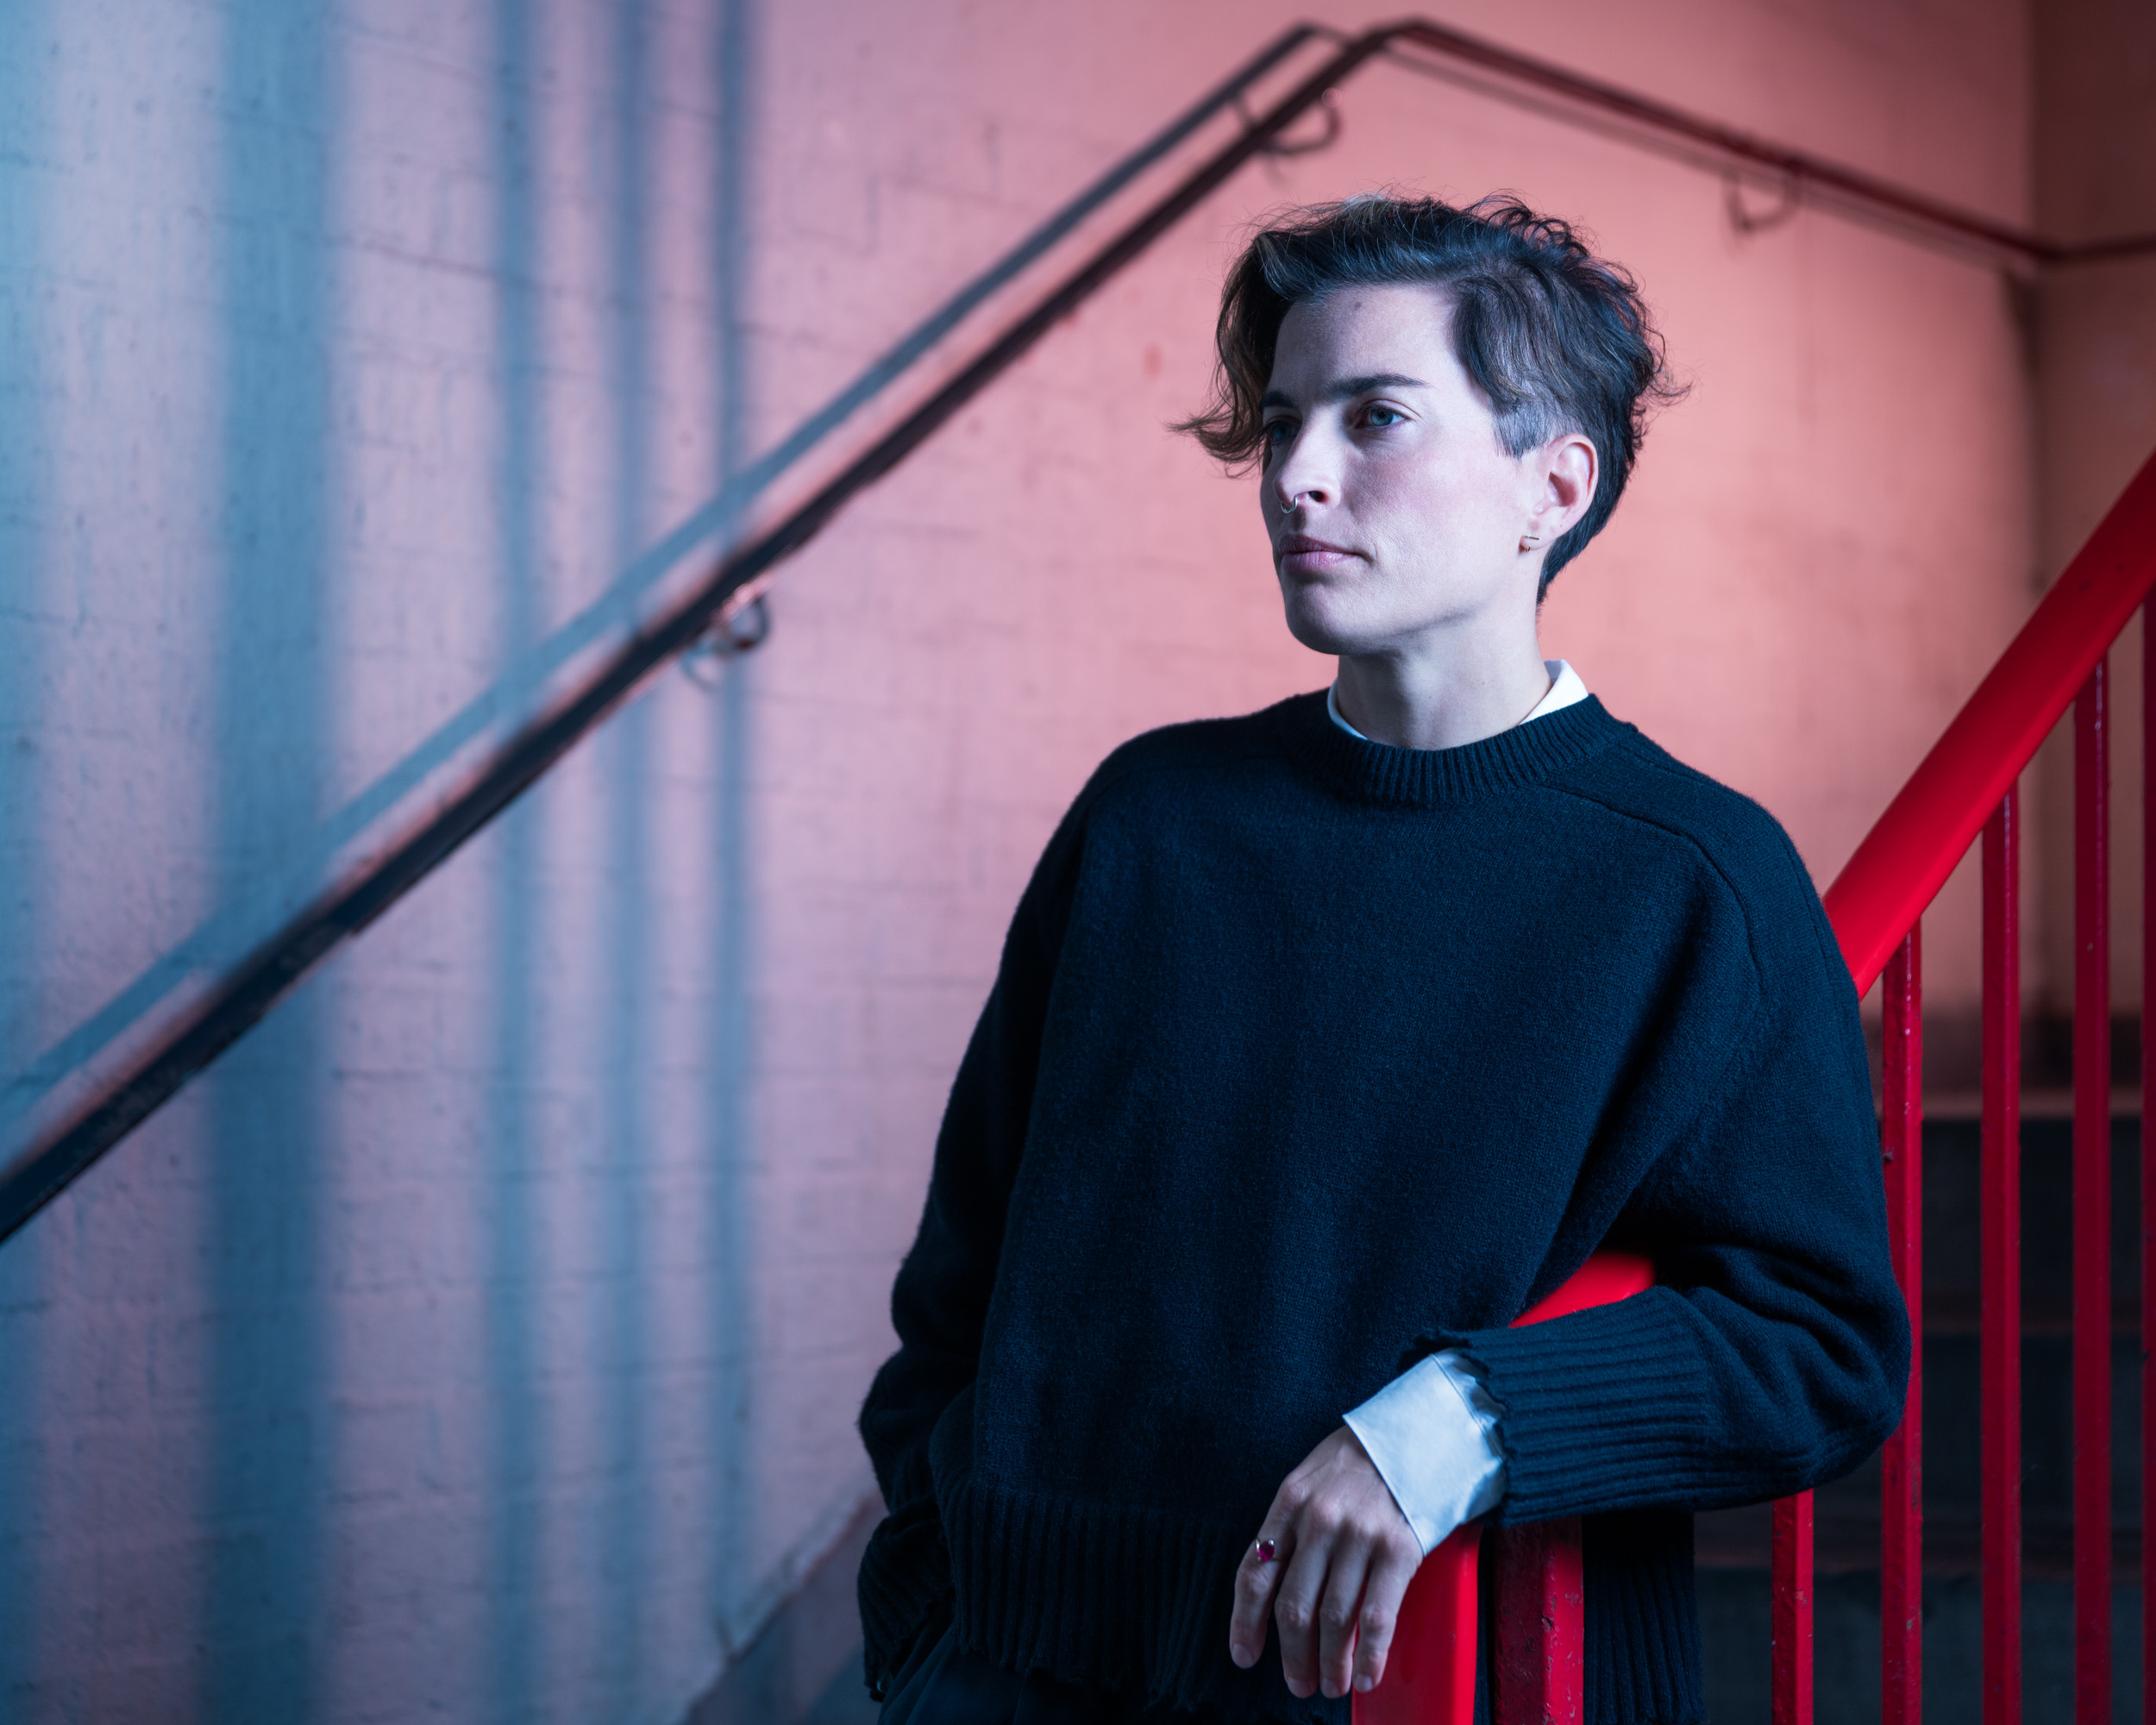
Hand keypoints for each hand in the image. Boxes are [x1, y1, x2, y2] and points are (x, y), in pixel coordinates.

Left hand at [1228, 1426, 1423, 1699]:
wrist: (1420, 1430)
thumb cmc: (1362, 1462)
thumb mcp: (1311, 1480)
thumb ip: (1292, 1527)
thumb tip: (1280, 1588)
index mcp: (1288, 1503)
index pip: (1254, 1574)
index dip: (1245, 1624)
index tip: (1244, 1657)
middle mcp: (1318, 1520)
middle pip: (1293, 1607)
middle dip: (1293, 1656)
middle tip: (1299, 1683)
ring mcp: (1358, 1535)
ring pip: (1332, 1619)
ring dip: (1330, 1664)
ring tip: (1332, 1685)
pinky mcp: (1397, 1549)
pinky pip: (1376, 1617)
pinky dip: (1369, 1655)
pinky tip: (1365, 1675)